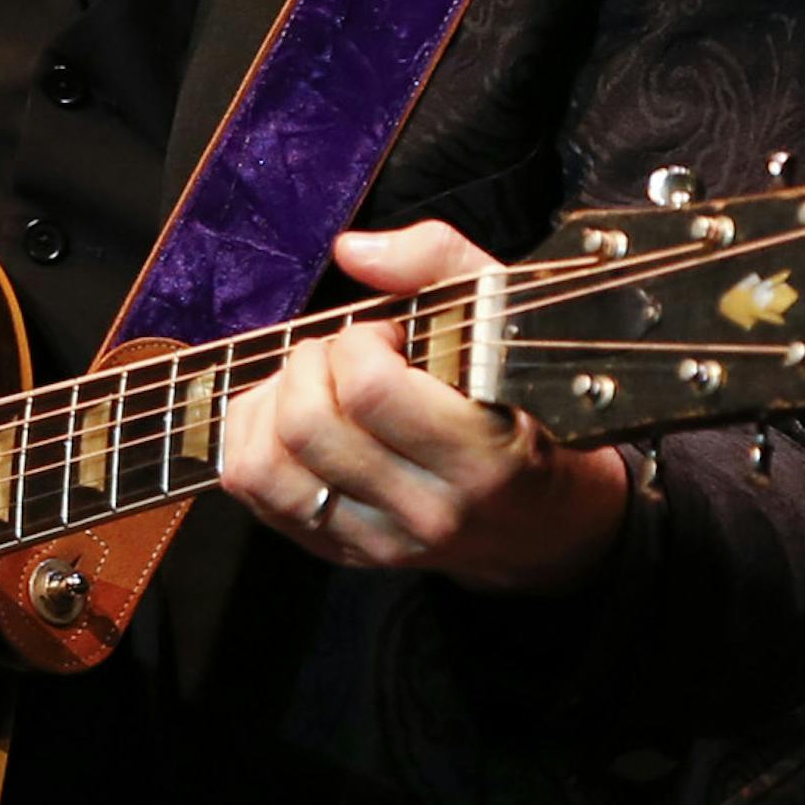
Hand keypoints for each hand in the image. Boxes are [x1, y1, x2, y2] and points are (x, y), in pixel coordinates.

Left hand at [218, 220, 630, 591]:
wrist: (551, 525)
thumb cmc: (530, 407)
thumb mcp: (510, 319)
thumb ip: (439, 264)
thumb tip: (352, 251)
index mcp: (482, 457)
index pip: (369, 390)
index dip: (360, 340)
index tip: (389, 335)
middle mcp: (426, 512)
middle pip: (306, 427)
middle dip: (310, 364)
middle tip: (346, 356)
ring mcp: (378, 543)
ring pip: (265, 468)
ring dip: (271, 405)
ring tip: (315, 387)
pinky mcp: (341, 554)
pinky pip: (255, 494)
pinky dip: (253, 441)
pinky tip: (290, 417)